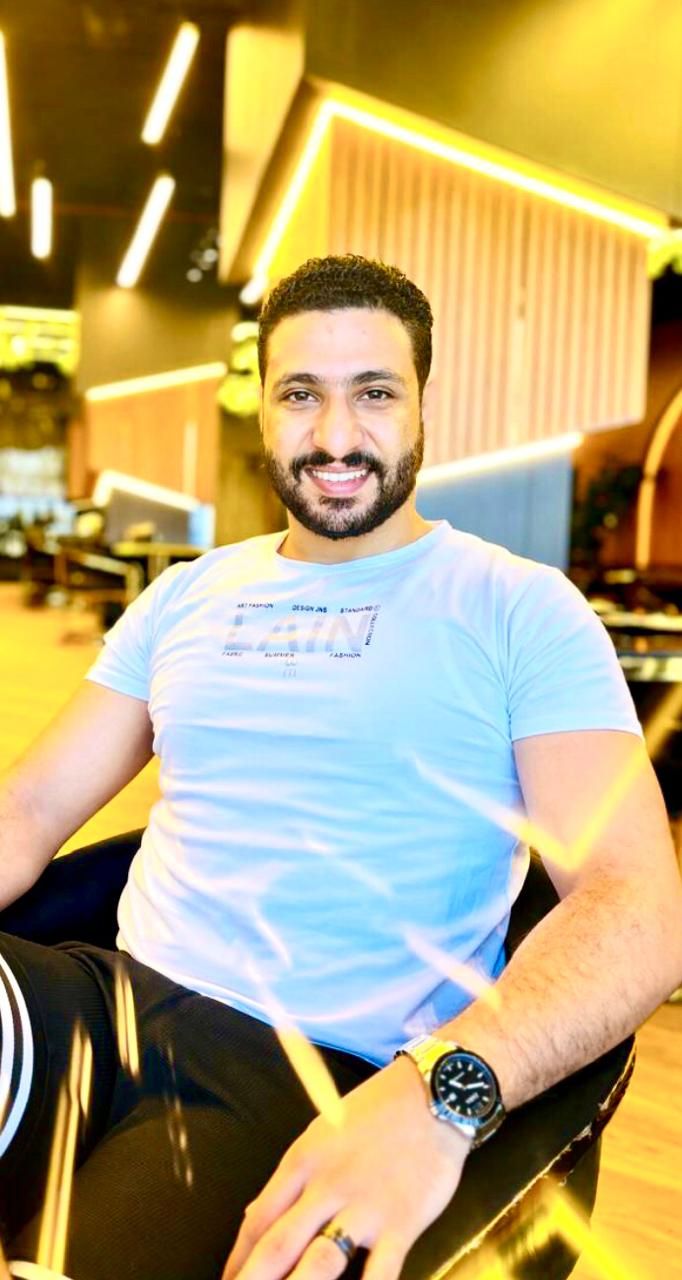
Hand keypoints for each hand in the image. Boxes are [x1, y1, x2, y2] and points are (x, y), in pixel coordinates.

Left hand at [222, 1056, 470, 1279]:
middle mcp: (326, 1187)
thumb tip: (254, 1216)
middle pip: (277, 1247)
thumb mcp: (322, 1131)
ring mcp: (364, 1208)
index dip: (238, 1260)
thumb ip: (291, 1178)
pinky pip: (380, 1275)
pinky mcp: (401, 1223)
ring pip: (320, 1265)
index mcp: (302, 1161)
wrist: (432, 1095)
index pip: (258, 1220)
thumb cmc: (376, 1111)